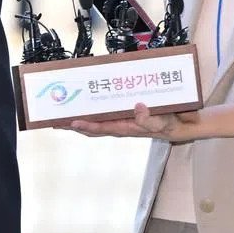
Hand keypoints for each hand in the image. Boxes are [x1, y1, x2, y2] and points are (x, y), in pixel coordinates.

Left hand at [61, 103, 200, 140]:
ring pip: (95, 121)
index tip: (70, 121)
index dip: (85, 125)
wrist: (179, 124)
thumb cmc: (169, 123)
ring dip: (79, 117)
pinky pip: (104, 114)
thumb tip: (138, 108)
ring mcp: (120, 121)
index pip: (101, 128)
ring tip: (60, 114)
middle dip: (73, 124)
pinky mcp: (123, 115)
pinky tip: (83, 104)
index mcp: (125, 128)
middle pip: (91, 127)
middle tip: (54, 119)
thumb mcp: (163, 122)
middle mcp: (119, 125)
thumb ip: (151, 119)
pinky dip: (92, 110)